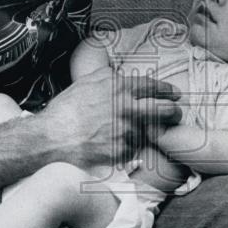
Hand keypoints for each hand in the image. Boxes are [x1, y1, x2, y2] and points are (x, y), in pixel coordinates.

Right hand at [39, 68, 181, 167]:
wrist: (51, 137)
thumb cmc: (66, 110)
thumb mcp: (88, 81)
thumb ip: (111, 77)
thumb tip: (123, 76)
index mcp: (120, 88)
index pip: (155, 87)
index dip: (168, 91)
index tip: (174, 94)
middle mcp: (127, 108)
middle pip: (166, 110)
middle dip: (175, 112)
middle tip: (175, 113)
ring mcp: (126, 131)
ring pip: (152, 131)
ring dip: (150, 131)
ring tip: (139, 130)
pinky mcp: (122, 152)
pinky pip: (136, 148)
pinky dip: (133, 146)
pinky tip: (121, 143)